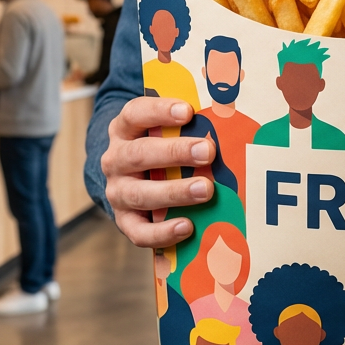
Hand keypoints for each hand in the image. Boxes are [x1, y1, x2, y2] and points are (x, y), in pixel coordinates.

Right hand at [100, 96, 213, 247]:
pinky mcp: (125, 221)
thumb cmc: (160, 149)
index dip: (159, 112)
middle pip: (139, 154)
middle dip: (175, 153)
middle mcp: (116, 160)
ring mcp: (117, 192)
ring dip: (174, 192)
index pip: (135, 114)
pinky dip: (162, 232)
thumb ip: (187, 126)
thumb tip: (228, 123)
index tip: (188, 112)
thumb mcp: (165, 132)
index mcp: (124, 130)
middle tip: (208, 152)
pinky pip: (139, 231)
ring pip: (139, 194)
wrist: (132, 179)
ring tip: (206, 189)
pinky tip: (187, 226)